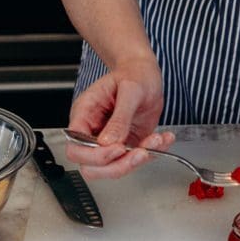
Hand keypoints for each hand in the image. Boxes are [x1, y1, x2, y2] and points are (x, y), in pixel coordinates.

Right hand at [64, 57, 173, 179]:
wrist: (146, 72)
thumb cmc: (133, 73)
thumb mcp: (130, 89)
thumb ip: (120, 117)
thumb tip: (108, 142)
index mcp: (85, 114)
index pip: (76, 147)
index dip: (94, 155)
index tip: (117, 147)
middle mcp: (94, 130)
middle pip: (91, 166)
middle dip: (117, 165)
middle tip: (139, 152)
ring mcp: (110, 140)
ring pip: (113, 168)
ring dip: (136, 161)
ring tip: (156, 141)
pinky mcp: (127, 143)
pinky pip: (134, 159)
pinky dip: (152, 154)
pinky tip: (163, 139)